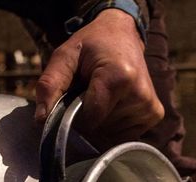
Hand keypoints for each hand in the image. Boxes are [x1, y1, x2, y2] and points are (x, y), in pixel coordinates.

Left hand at [34, 9, 163, 146]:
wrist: (122, 33)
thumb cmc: (91, 45)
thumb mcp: (64, 56)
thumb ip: (49, 85)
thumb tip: (41, 121)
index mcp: (118, 77)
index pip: (89, 120)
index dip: (74, 116)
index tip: (73, 98)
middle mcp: (140, 94)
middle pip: (100, 128)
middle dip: (87, 118)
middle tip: (88, 92)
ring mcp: (150, 107)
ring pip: (111, 135)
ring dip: (100, 121)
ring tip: (101, 95)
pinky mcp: (154, 114)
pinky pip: (124, 135)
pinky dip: (113, 125)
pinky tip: (113, 104)